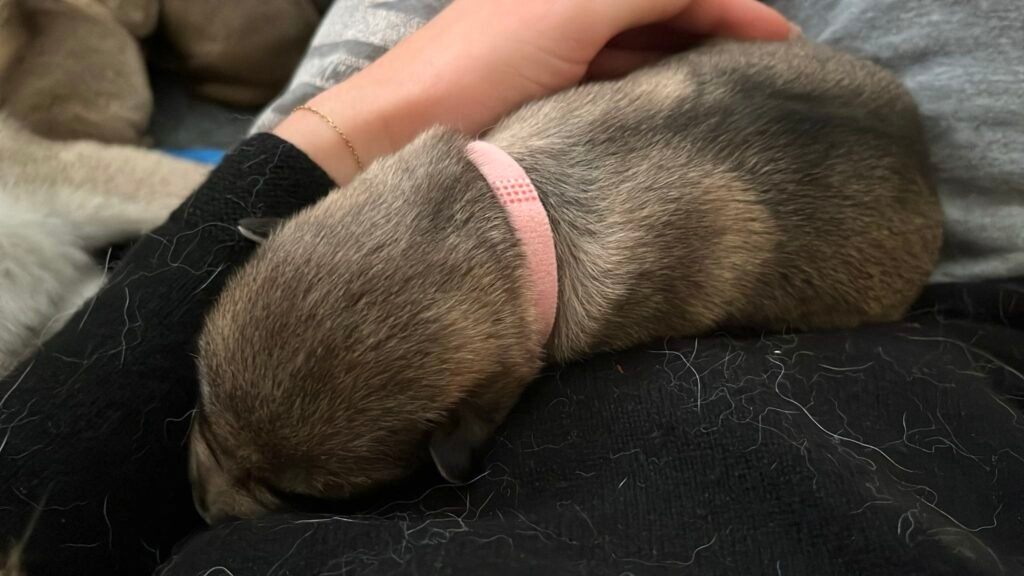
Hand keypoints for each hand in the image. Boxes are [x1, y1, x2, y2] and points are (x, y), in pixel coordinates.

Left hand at [275, 0, 795, 183]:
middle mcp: (567, 10)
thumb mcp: (573, 8)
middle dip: (716, 34)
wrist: (399, 132)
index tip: (786, 46)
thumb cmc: (484, 61)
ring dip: (687, 66)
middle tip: (769, 78)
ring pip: (640, 53)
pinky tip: (677, 112)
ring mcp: (554, 55)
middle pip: (660, 16)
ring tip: (737, 99)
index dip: (732, 7)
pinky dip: (649, 94)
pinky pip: (612, 88)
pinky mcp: (544, 99)